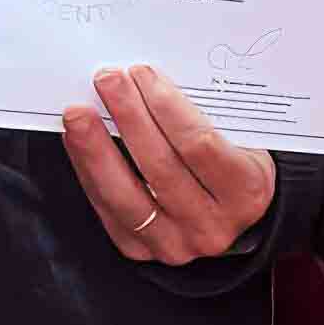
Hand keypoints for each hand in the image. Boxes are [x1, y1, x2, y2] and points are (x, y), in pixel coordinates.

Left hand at [64, 62, 271, 266]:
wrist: (230, 216)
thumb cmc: (233, 165)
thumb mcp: (240, 141)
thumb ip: (204, 115)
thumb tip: (147, 80)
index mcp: (246, 191)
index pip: (200, 144)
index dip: (166, 106)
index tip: (142, 74)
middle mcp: (212, 225)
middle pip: (160, 166)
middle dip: (128, 116)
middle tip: (107, 80)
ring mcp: (175, 242)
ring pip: (126, 194)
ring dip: (96, 148)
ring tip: (78, 114)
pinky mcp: (141, 250)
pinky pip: (107, 210)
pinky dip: (87, 172)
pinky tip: (77, 144)